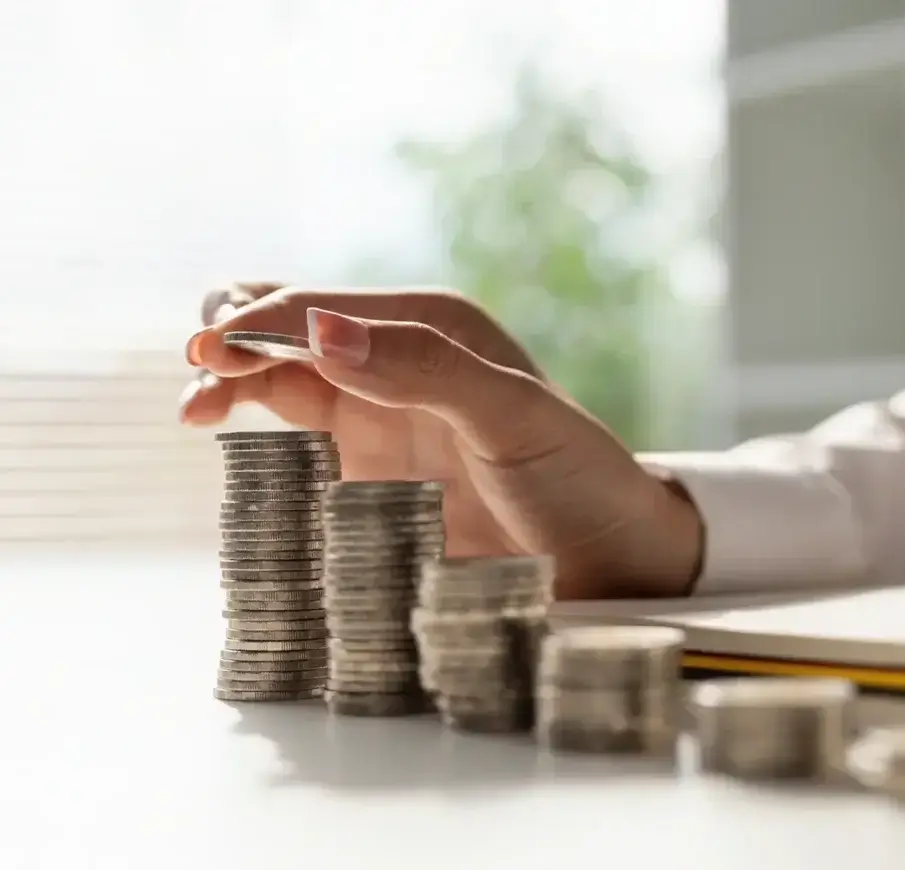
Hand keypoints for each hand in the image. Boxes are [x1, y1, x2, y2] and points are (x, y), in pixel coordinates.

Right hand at [177, 283, 704, 599]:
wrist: (610, 558)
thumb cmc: (577, 479)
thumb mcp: (512, 416)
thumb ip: (424, 369)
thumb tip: (321, 331)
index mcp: (432, 327)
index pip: (319, 306)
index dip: (258, 320)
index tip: (211, 351)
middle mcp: (397, 361)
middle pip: (286, 330)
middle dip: (231, 339)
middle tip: (199, 379)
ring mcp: (379, 416)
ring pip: (278, 378)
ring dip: (230, 381)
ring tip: (196, 410)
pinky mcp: (368, 472)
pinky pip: (291, 438)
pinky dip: (250, 429)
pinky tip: (224, 438)